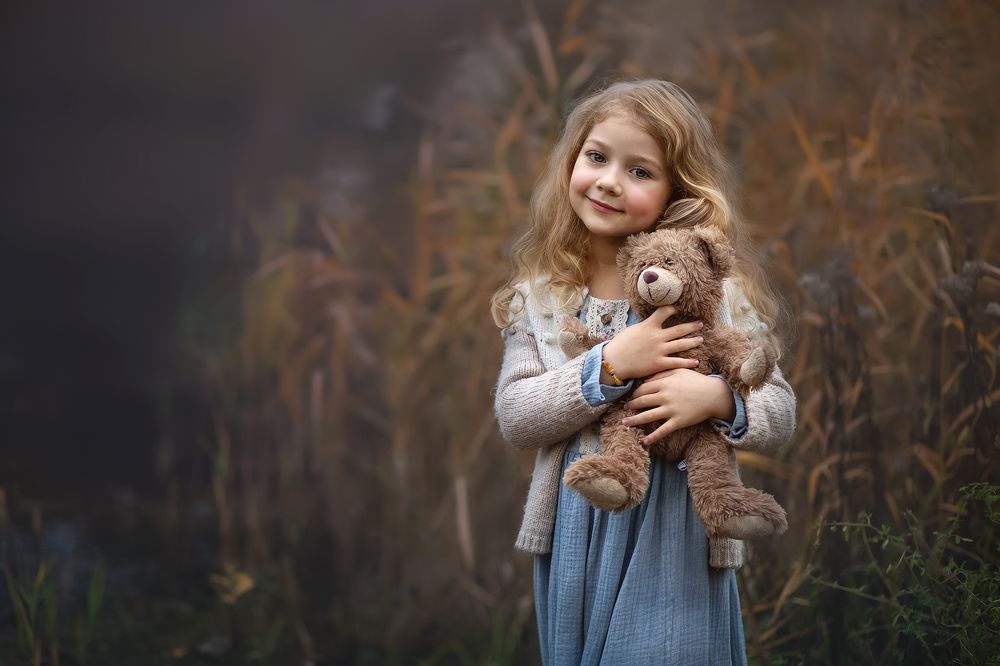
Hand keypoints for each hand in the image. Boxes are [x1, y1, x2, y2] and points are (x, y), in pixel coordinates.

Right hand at [601, 306, 703, 380]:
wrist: (614, 362)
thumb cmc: (619, 345)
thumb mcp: (631, 330)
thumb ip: (644, 326)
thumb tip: (651, 323)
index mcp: (648, 326)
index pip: (664, 312)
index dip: (672, 309)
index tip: (678, 309)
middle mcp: (657, 337)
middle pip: (679, 329)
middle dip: (691, 326)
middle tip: (700, 324)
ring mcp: (659, 350)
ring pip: (681, 344)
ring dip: (693, 341)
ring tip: (701, 339)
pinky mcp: (659, 363)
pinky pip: (677, 362)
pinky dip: (688, 362)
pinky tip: (696, 362)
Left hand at [621, 369, 735, 445]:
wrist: (714, 394)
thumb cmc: (696, 381)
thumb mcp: (679, 371)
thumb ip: (661, 374)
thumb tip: (645, 381)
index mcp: (664, 383)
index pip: (643, 389)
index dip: (634, 394)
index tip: (630, 397)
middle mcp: (665, 396)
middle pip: (642, 402)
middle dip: (631, 406)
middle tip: (624, 409)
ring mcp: (671, 410)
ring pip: (648, 416)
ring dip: (634, 421)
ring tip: (625, 423)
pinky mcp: (678, 421)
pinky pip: (663, 430)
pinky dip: (653, 437)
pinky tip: (645, 441)